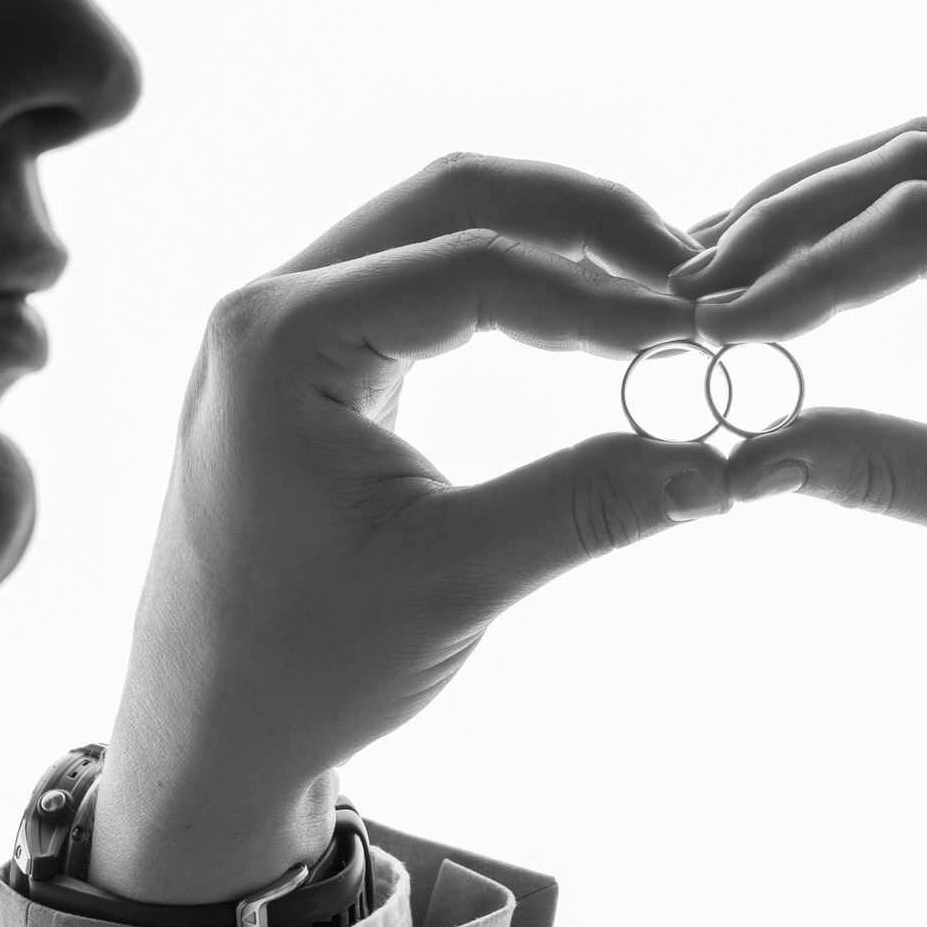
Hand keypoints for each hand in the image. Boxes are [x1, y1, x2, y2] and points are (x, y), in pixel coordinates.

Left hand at [89, 156, 731, 905]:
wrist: (208, 729)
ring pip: (435, 224)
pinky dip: (507, 285)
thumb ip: (587, 505)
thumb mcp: (457, 580)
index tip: (691, 335)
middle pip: (451, 197)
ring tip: (652, 288)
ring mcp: (282, 326)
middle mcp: (270, 305)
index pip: (473, 267)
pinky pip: (418, 281)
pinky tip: (582, 320)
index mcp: (280, 340)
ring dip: (549, 241)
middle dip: (581, 219)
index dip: (598, 295)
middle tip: (689, 269)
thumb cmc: (303, 664)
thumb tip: (719, 462)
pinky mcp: (307, 360)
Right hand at [682, 119, 926, 875]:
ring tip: (721, 272)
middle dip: (794, 218)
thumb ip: (892, 472)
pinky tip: (796, 276)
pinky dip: (865, 232)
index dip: (807, 271)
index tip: (718, 331)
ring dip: (821, 211)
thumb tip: (748, 449)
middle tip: (691, 288)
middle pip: (920, 163)